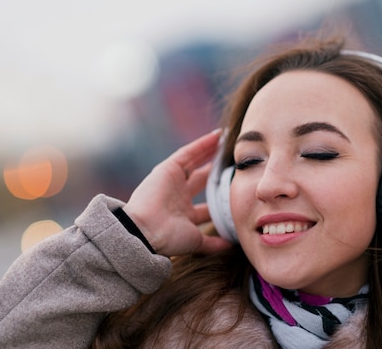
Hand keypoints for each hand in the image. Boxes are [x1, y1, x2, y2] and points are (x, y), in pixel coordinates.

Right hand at [123, 129, 232, 256]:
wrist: (145, 231)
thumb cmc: (168, 239)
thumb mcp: (196, 242)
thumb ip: (212, 243)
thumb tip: (230, 245)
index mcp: (185, 215)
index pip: (207, 204)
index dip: (220, 197)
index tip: (236, 189)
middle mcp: (179, 196)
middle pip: (203, 179)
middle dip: (217, 170)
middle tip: (234, 159)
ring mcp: (172, 181)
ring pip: (196, 162)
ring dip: (211, 151)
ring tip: (226, 140)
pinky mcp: (167, 169)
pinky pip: (188, 153)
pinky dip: (202, 144)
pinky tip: (217, 136)